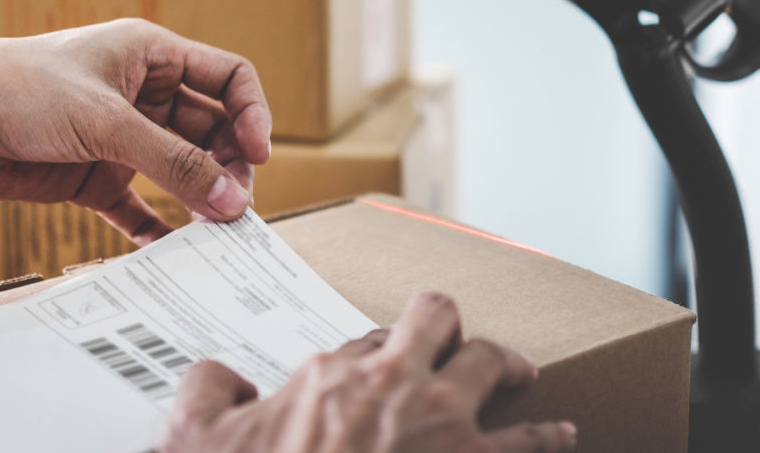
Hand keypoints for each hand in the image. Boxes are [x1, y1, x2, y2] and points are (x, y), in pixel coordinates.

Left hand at [0, 18, 270, 243]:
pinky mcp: (96, 176)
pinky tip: (173, 250)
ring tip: (216, 230)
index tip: (256, 155)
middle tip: (236, 203)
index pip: (227, 78)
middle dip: (228, 164)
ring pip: (182, 169)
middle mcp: (143, 94)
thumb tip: (233, 200)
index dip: (251, 114)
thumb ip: (173, 163)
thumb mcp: (104, 122)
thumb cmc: (17, 91)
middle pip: (212, 129)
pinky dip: (159, 227)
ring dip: (202, 197)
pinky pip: (142, 206)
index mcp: (151, 55)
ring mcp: (121, 137)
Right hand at [158, 292, 577, 452]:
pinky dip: (550, 436)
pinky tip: (564, 434)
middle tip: (456, 340)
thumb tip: (220, 375)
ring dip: (508, 366)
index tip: (379, 364)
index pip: (370, 335)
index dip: (378, 347)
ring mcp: (445, 428)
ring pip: (494, 364)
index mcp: (334, 374)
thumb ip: (206, 390)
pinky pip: (532, 443)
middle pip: (439, 319)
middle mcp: (396, 384)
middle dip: (449, 326)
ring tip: (521, 373)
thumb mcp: (194, 439)